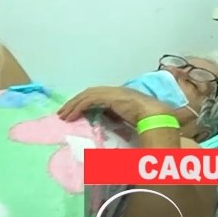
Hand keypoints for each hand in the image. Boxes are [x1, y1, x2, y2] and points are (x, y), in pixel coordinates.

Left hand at [58, 86, 174, 125]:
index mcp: (119, 94)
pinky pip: (89, 101)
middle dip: (74, 102)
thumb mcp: (127, 117)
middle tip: (63, 112)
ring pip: (86, 95)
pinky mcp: (109, 97)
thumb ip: (116, 118)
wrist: (154, 114)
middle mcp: (114, 90)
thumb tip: (107, 126)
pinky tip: (72, 116)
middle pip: (89, 92)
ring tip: (64, 115)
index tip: (74, 112)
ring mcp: (112, 92)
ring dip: (73, 105)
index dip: (84, 101)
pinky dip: (78, 107)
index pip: (97, 94)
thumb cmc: (146, 119)